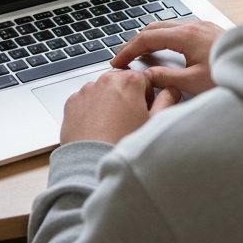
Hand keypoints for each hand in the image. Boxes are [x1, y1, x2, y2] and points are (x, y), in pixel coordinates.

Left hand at [61, 69, 181, 144]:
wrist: (92, 164)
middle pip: (121, 83)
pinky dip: (90, 109)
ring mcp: (86, 91)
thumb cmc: (123, 145)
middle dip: (126, 97)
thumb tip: (171, 91)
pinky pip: (85, 101)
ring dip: (108, 102)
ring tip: (112, 126)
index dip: (147, 95)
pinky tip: (97, 127)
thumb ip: (167, 101)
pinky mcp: (71, 103)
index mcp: (129, 82)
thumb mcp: (154, 123)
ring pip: (102, 91)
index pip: (143, 78)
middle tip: (128, 120)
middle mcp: (105, 81)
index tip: (144, 109)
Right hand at [109, 19, 224, 96]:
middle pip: (154, 29)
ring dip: (150, 40)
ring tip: (139, 56)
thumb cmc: (233, 76)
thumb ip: (165, 79)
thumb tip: (144, 77)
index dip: (128, 51)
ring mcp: (202, 26)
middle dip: (135, 43)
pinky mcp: (209, 32)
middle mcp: (194, 26)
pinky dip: (165, 39)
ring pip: (167, 28)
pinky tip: (165, 52)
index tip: (117, 63)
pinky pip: (179, 30)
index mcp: (186, 36)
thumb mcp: (194, 84)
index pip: (147, 39)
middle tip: (124, 59)